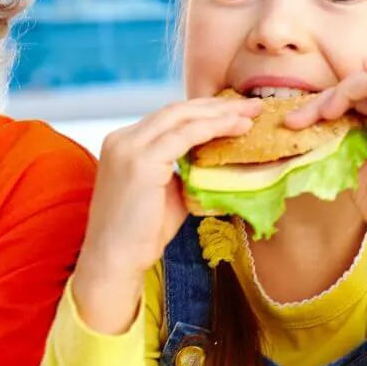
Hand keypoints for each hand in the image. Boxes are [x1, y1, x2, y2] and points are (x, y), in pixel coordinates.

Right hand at [71, 96, 260, 333]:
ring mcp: (129, 147)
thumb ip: (183, 170)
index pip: (169, 117)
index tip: (235, 111)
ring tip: (250, 114)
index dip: (204, 111)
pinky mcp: (140, 160)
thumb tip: (215, 159)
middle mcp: (123, 138)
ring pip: (182, 117)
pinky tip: (236, 127)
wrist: (115, 260)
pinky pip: (185, 135)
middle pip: (177, 110)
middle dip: (217, 105)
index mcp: (124, 143)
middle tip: (252, 105)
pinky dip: (214, 128)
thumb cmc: (142, 233)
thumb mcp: (166, 192)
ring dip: (220, 114)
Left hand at [284, 58, 366, 287]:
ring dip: (342, 93)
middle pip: (359, 88)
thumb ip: (338, 138)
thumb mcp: (352, 162)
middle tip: (297, 120)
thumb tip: (306, 126)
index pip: (352, 96)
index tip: (293, 122)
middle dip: (324, 99)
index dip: (321, 103)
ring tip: (322, 113)